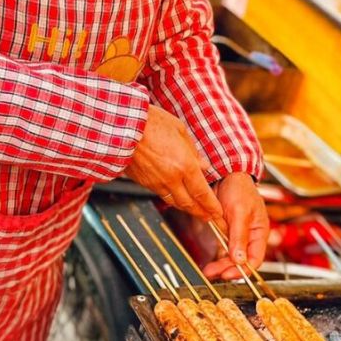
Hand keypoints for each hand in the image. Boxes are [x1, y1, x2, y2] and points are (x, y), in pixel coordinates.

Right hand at [125, 105, 224, 226]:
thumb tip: (204, 166)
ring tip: (196, 211)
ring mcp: (156, 182)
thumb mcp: (180, 131)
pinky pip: (161, 194)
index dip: (212, 206)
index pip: (203, 193)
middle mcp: (171, 178)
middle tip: (210, 218)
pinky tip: (176, 197)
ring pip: (174, 202)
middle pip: (189, 203)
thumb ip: (193, 152)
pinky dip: (171, 198)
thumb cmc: (151, 122)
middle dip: (202, 213)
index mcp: (184, 165)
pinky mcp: (144, 182)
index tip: (219, 213)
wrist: (121, 126)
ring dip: (187, 208)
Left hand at [203, 173, 268, 280]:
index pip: (255, 259)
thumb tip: (240, 260)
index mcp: (259, 232)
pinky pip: (224, 249)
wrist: (226, 173)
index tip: (227, 274)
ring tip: (208, 270)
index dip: (242, 270)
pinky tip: (210, 260)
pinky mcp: (228, 232)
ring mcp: (239, 234)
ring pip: (232, 257)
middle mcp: (251, 236)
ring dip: (221, 265)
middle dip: (228, 269)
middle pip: (242, 261)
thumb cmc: (239, 189)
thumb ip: (239, 237)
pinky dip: (218, 256)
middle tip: (212, 273)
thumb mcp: (239, 212)